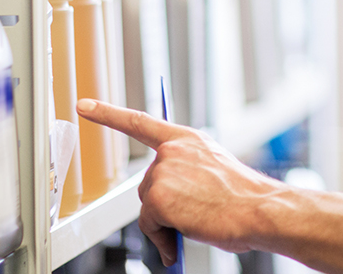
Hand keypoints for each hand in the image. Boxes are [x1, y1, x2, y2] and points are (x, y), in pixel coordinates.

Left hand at [76, 99, 283, 265]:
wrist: (258, 209)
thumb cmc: (242, 196)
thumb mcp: (212, 170)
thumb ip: (187, 173)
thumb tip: (172, 201)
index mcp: (186, 139)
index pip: (139, 122)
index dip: (108, 114)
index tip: (84, 106)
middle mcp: (171, 151)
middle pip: (147, 185)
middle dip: (163, 204)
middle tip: (195, 211)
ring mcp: (163, 172)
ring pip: (148, 207)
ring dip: (166, 221)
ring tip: (196, 220)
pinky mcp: (158, 197)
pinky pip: (150, 225)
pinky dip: (164, 236)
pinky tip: (187, 231)